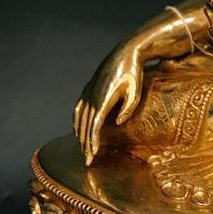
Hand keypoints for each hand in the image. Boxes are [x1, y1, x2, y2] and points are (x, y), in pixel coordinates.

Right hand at [73, 37, 143, 164]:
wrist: (126, 52)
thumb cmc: (134, 72)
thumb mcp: (136, 91)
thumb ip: (128, 109)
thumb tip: (118, 123)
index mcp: (103, 98)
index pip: (94, 126)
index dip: (91, 142)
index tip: (91, 155)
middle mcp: (92, 96)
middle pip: (84, 125)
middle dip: (84, 144)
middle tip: (87, 161)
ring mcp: (88, 92)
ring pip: (78, 118)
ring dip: (79, 135)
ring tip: (83, 149)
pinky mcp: (88, 89)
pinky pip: (78, 109)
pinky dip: (76, 122)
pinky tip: (78, 131)